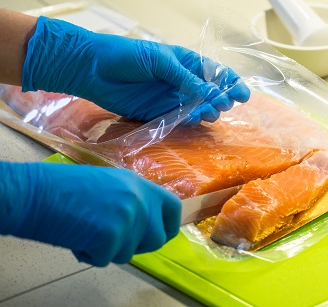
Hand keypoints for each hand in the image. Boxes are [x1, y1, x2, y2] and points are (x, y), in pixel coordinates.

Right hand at [0, 161, 181, 266]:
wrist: (37, 193)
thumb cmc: (65, 188)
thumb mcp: (110, 185)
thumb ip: (132, 202)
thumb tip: (144, 225)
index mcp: (141, 185)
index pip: (173, 209)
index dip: (168, 226)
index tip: (158, 234)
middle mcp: (140, 200)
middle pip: (156, 239)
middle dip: (136, 246)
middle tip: (111, 239)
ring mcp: (128, 218)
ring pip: (129, 253)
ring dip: (108, 250)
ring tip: (86, 231)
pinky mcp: (111, 236)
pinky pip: (105, 260)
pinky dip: (89, 255)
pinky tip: (75, 237)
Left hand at [22, 16, 249, 121]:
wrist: (93, 69)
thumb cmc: (126, 55)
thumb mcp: (160, 61)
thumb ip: (184, 78)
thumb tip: (209, 92)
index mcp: (186, 62)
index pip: (216, 73)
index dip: (232, 83)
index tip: (243, 94)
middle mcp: (183, 81)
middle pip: (212, 93)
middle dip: (223, 98)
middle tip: (224, 103)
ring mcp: (172, 98)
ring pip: (199, 108)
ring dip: (209, 110)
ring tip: (212, 112)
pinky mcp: (159, 113)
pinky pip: (181, 119)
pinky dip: (191, 120)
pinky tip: (196, 119)